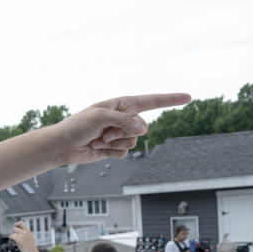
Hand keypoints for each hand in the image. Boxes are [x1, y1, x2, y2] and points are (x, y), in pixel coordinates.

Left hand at [9, 221, 40, 251]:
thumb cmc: (31, 247)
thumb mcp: (31, 237)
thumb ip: (26, 233)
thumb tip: (21, 231)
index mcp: (28, 231)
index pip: (21, 223)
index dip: (17, 224)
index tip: (16, 226)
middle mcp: (25, 232)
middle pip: (16, 228)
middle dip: (14, 231)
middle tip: (15, 234)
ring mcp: (22, 236)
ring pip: (14, 232)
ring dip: (13, 235)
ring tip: (14, 238)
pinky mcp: (19, 240)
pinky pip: (12, 236)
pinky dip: (11, 237)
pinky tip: (12, 239)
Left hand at [53, 94, 190, 164]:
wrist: (64, 145)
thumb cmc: (77, 125)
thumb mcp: (99, 116)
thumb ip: (123, 121)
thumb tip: (144, 130)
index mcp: (122, 104)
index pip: (152, 101)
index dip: (171, 100)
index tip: (189, 97)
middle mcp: (124, 118)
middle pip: (142, 128)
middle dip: (123, 132)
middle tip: (103, 131)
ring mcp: (120, 134)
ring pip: (133, 143)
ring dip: (114, 143)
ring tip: (98, 139)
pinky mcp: (115, 148)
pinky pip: (124, 154)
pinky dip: (110, 153)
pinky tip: (97, 148)